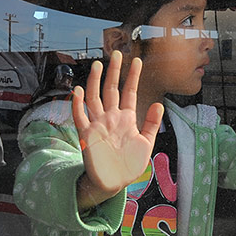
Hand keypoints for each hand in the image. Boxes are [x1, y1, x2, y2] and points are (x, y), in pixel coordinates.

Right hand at [72, 51, 163, 200]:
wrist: (114, 182)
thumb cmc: (129, 164)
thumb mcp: (146, 143)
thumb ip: (151, 123)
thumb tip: (158, 104)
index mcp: (126, 118)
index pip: (129, 92)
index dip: (133, 77)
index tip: (137, 61)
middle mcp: (111, 118)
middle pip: (111, 90)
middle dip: (114, 72)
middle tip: (117, 53)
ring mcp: (98, 125)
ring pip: (94, 98)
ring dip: (95, 82)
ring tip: (98, 65)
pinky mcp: (87, 136)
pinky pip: (80, 117)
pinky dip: (77, 104)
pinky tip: (78, 91)